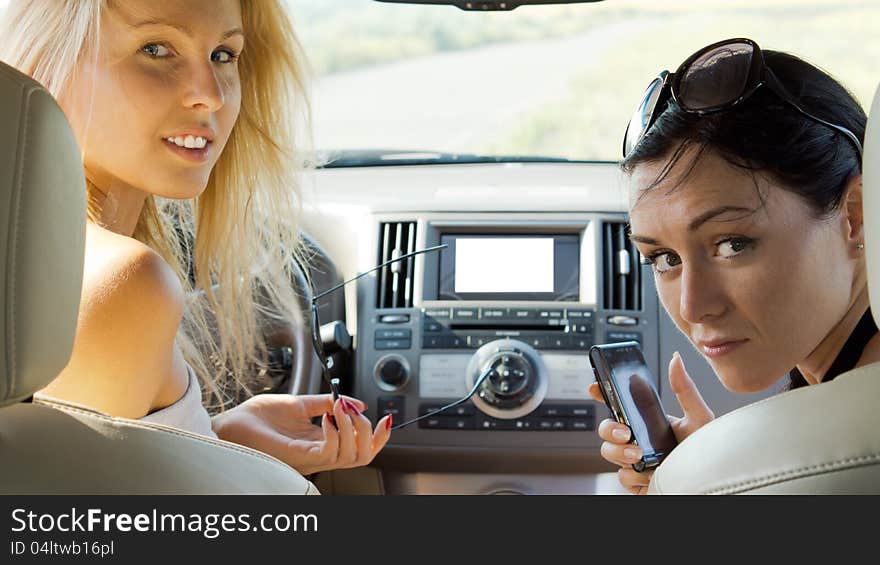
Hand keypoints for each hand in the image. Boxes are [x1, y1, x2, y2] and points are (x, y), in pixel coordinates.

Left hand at [211, 393, 391, 475]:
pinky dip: (334, 432)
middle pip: (363, 457)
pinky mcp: (298, 456)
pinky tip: (327, 417)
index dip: (379, 437)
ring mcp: (310, 458)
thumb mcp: (301, 403)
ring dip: (352, 427)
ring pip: (350, 455)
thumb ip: (328, 402)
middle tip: (355, 410)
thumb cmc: (257, 417)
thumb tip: (356, 402)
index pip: (361, 449)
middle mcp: (319, 454)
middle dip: (369, 432)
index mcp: (322, 443)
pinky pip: (329, 452)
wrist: (231, 423)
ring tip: (340, 408)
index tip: (385, 418)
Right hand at [588, 351, 713, 493]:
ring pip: (609, 451)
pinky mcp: (635, 482)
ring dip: (620, 452)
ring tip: (639, 456)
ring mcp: (635, 461)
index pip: (621, 405)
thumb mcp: (699, 418)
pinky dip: (634, 475)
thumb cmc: (707, 455)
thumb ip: (685, 389)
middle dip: (610, 428)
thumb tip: (676, 359)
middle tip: (626, 433)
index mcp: (650, 422)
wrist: (709, 486)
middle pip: (608, 428)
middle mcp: (639, 440)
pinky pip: (622, 476)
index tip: (595, 387)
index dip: (604, 394)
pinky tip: (651, 474)